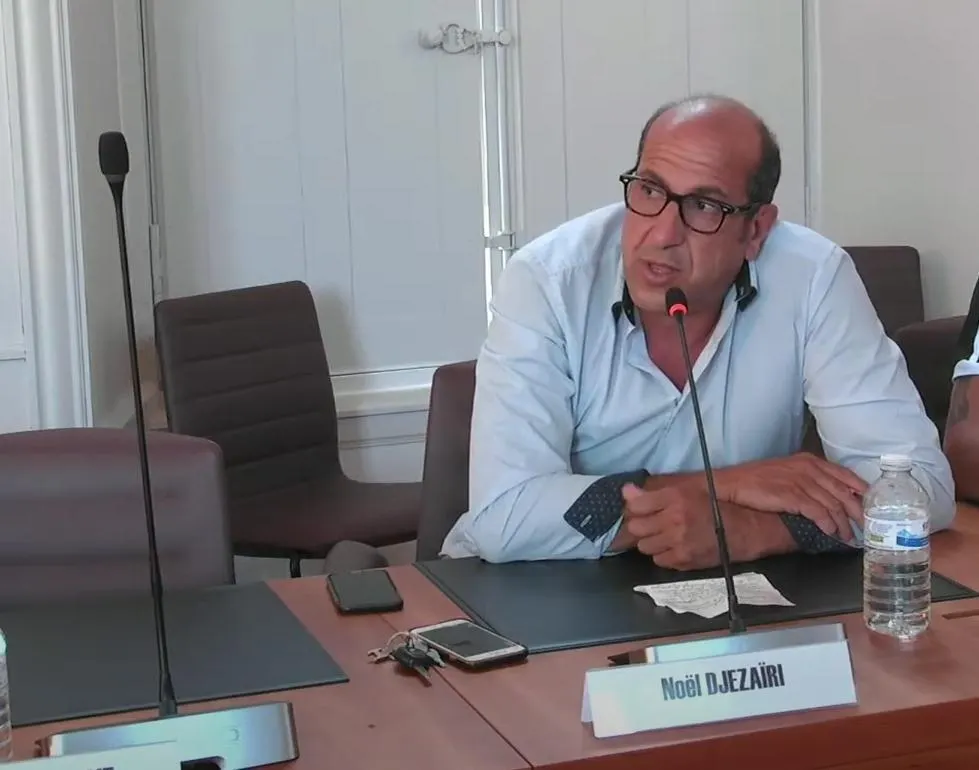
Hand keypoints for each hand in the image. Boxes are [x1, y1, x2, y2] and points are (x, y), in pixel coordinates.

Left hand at [621, 483, 732, 569]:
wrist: (743, 529)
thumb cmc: (713, 506)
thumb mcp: (685, 491)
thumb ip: (653, 494)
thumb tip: (625, 491)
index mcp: (675, 497)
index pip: (635, 505)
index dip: (635, 508)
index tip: (640, 510)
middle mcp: (674, 518)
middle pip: (636, 527)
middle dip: (641, 526)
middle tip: (652, 524)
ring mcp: (678, 541)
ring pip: (644, 546)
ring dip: (651, 541)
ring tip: (664, 536)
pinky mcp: (684, 559)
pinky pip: (658, 560)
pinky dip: (663, 555)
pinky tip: (674, 547)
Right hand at [712, 453, 866, 540]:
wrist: (734, 483)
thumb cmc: (758, 479)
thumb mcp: (789, 473)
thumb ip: (810, 481)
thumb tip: (830, 498)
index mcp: (810, 461)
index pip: (845, 475)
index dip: (861, 491)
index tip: (871, 505)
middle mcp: (809, 469)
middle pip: (843, 492)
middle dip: (857, 512)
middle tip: (864, 526)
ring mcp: (801, 481)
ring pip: (832, 504)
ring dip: (842, 523)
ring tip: (846, 535)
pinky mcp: (792, 495)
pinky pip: (817, 511)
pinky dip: (827, 523)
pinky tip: (830, 531)